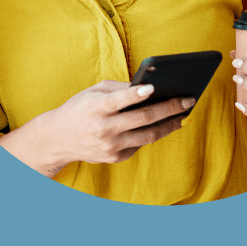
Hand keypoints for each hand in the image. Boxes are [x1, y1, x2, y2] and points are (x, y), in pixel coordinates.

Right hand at [44, 80, 193, 167]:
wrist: (58, 139)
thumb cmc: (79, 108)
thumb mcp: (93, 91)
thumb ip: (119, 89)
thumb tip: (148, 87)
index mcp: (96, 108)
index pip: (118, 100)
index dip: (136, 94)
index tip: (153, 87)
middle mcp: (104, 129)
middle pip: (142, 119)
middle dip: (169, 108)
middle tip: (188, 100)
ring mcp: (110, 146)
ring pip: (148, 136)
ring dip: (170, 125)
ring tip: (184, 115)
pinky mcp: (115, 157)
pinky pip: (140, 144)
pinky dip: (153, 133)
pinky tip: (165, 124)